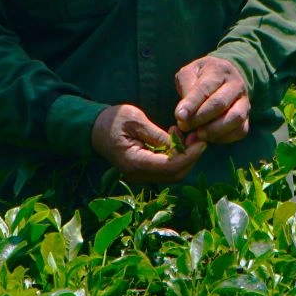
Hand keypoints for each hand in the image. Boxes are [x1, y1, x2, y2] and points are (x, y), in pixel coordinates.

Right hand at [91, 104, 205, 183]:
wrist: (94, 129)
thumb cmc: (112, 120)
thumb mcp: (135, 120)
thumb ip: (157, 135)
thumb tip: (180, 145)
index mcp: (134, 162)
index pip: (170, 167)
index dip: (190, 156)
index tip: (201, 141)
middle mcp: (138, 174)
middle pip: (175, 175)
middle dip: (191, 158)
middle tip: (197, 137)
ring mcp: (140, 175)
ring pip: (172, 174)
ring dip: (185, 158)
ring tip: (186, 135)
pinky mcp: (144, 171)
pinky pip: (166, 170)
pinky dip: (176, 157)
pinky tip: (175, 139)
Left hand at [173, 55, 250, 146]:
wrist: (223, 76)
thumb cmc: (201, 76)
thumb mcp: (189, 73)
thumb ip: (185, 88)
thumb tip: (183, 113)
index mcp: (219, 71)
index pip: (205, 88)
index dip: (191, 104)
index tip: (179, 116)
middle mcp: (235, 85)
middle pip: (220, 103)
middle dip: (200, 118)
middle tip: (184, 126)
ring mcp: (244, 101)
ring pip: (235, 118)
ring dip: (214, 130)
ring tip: (197, 135)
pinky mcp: (247, 117)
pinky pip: (240, 130)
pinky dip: (224, 137)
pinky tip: (209, 138)